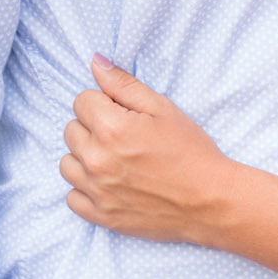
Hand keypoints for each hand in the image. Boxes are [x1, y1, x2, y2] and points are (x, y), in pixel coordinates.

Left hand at [61, 54, 233, 245]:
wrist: (210, 201)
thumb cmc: (190, 151)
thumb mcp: (162, 108)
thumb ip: (123, 84)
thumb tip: (95, 62)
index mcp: (111, 128)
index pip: (81, 101)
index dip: (103, 103)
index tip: (123, 114)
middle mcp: (97, 160)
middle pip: (71, 130)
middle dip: (92, 127)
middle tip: (123, 136)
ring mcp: (97, 191)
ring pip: (67, 163)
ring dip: (85, 157)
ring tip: (114, 159)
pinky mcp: (101, 216)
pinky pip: (71, 196)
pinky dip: (85, 188)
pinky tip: (109, 183)